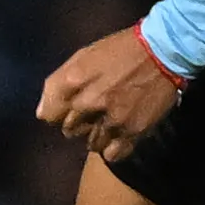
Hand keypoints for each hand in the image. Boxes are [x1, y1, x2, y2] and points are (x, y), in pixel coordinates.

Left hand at [38, 28, 183, 164]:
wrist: (162, 52)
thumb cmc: (121, 50)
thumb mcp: (84, 56)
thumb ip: (59, 83)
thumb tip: (42, 114)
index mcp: (72, 81)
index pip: (48, 116)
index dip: (58, 112)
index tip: (70, 108)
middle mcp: (87, 103)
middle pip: (69, 130)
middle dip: (79, 122)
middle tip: (95, 111)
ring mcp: (110, 119)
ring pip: (90, 144)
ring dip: (97, 135)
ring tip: (110, 121)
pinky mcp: (132, 131)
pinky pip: (112, 154)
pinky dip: (113, 148)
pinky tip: (120, 134)